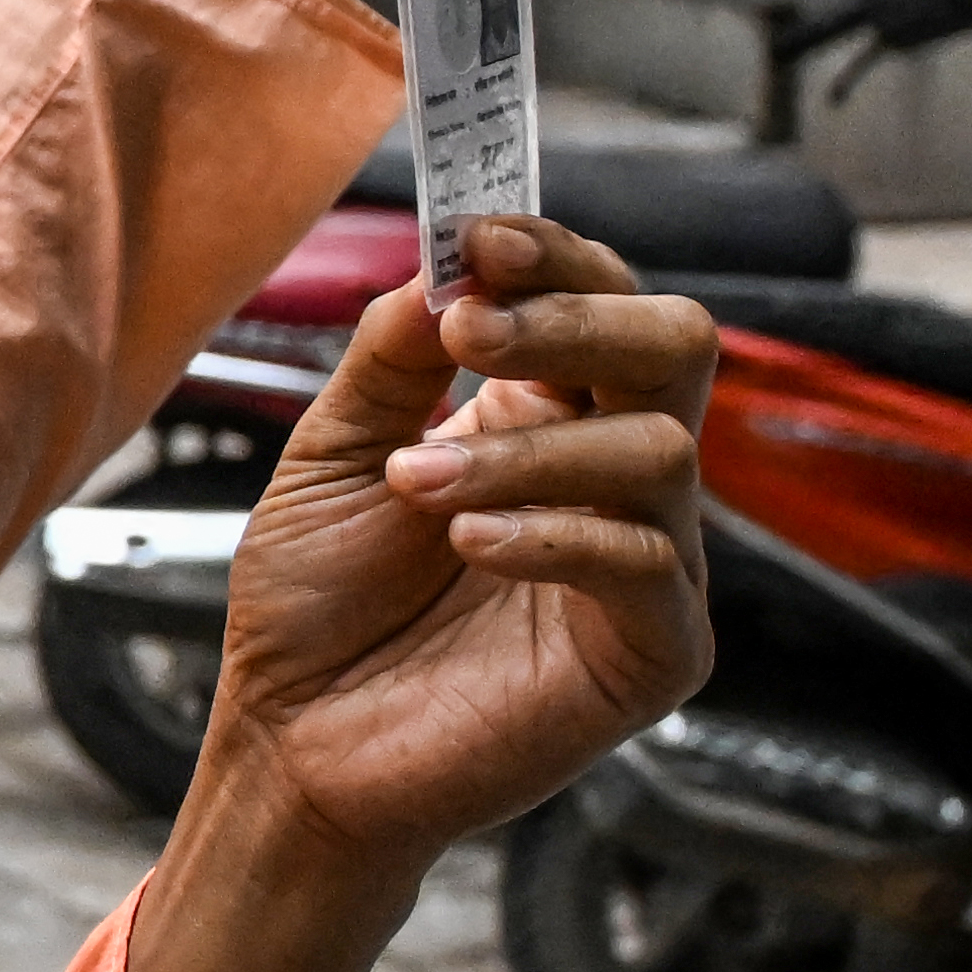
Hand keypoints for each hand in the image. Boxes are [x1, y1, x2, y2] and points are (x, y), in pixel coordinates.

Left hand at [155, 223, 711, 971]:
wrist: (296, 736)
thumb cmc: (318, 600)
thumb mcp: (334, 450)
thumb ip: (391, 355)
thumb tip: (441, 261)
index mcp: (542, 410)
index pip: (597, 295)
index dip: (552, 253)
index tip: (477, 236)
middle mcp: (613, 472)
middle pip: (674, 345)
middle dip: (577, 316)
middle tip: (472, 325)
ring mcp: (647, 559)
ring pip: (654, 449)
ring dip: (522, 449)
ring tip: (414, 484)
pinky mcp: (656, 650)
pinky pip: (645, 561)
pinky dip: (551, 534)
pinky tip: (469, 541)